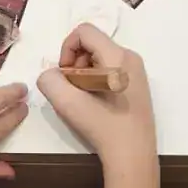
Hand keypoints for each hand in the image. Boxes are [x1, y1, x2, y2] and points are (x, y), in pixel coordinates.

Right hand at [35, 25, 155, 167]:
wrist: (133, 156)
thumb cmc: (103, 127)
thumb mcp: (67, 103)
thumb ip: (49, 80)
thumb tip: (52, 75)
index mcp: (118, 56)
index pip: (84, 31)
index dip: (66, 49)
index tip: (64, 75)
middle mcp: (130, 57)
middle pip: (92, 44)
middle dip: (75, 63)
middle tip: (72, 90)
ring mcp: (137, 71)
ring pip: (100, 58)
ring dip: (84, 73)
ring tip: (83, 99)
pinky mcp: (137, 85)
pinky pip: (110, 70)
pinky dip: (96, 81)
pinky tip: (95, 104)